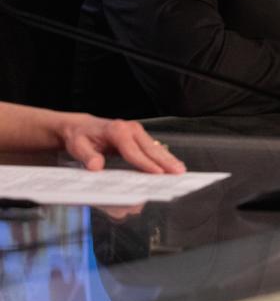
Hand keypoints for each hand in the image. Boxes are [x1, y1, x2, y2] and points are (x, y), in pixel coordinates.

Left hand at [58, 116, 185, 173]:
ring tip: (180, 169)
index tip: (158, 173)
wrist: (81, 127)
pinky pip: (153, 147)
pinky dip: (163, 156)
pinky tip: (171, 163)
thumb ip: (87, 156)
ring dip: (168, 159)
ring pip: (155, 147)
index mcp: (117, 131)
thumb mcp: (77, 146)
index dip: (146, 163)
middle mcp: (130, 129)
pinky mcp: (139, 135)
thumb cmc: (80, 137)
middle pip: (150, 148)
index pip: (134, 151)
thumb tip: (96, 167)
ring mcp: (137, 131)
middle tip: (178, 172)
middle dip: (165, 161)